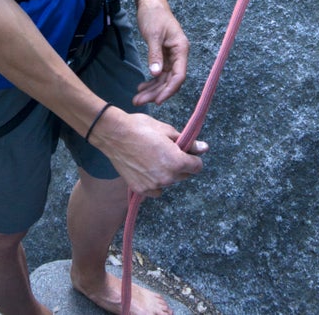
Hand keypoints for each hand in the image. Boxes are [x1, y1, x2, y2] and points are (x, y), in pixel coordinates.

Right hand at [92, 107, 207, 197]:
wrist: (114, 134)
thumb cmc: (141, 127)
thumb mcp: (167, 130)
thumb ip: (186, 143)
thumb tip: (204, 148)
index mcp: (176, 162)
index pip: (197, 166)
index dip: (193, 156)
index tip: (185, 150)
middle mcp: (167, 177)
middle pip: (184, 175)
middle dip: (180, 164)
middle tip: (167, 150)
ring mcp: (153, 185)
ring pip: (170, 181)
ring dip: (167, 172)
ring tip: (154, 156)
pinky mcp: (141, 189)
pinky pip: (156, 189)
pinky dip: (155, 181)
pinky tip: (147, 168)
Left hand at [132, 0, 189, 106]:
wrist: (150, 3)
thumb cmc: (154, 15)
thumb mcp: (153, 35)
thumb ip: (155, 54)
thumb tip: (156, 74)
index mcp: (181, 49)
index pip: (179, 75)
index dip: (169, 89)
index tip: (157, 101)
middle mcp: (178, 54)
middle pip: (170, 80)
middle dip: (156, 92)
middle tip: (139, 101)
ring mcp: (171, 56)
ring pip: (163, 78)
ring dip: (152, 89)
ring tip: (137, 98)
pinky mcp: (163, 55)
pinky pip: (159, 72)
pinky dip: (151, 81)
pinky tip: (141, 87)